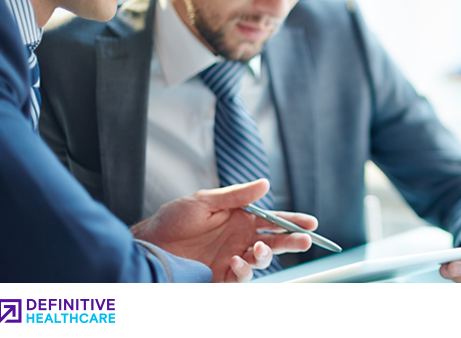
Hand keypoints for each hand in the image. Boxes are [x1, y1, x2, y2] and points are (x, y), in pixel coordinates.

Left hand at [130, 179, 317, 282]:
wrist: (149, 244)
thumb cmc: (173, 220)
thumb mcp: (205, 200)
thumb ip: (237, 195)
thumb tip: (265, 184)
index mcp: (241, 219)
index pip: (274, 220)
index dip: (293, 221)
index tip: (311, 223)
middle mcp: (241, 239)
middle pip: (275, 242)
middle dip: (292, 241)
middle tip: (305, 240)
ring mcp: (233, 258)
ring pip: (262, 261)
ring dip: (266, 256)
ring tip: (260, 250)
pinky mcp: (221, 277)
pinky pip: (241, 277)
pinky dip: (244, 270)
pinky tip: (238, 260)